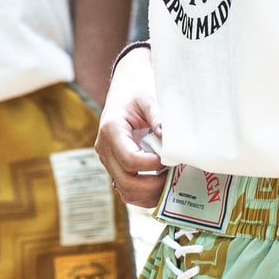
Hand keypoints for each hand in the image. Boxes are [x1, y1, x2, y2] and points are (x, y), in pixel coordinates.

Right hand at [94, 46, 166, 207]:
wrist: (126, 84)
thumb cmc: (138, 87)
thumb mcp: (149, 96)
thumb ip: (158, 116)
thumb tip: (166, 137)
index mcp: (111, 129)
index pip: (130, 160)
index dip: (152, 165)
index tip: (170, 159)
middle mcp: (104, 148)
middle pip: (126, 182)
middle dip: (153, 185)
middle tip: (174, 176)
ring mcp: (108, 159)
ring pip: (125, 191)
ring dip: (149, 194)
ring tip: (170, 183)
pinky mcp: (115, 166)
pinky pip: (127, 189)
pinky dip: (145, 194)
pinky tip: (162, 185)